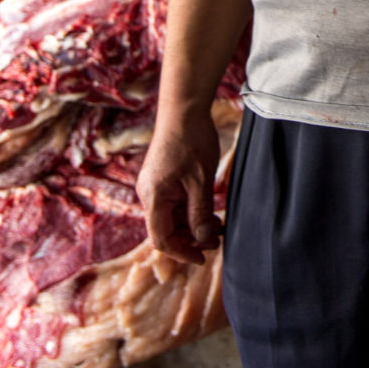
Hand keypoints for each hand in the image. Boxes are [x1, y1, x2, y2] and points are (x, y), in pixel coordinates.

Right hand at [137, 106, 224, 264]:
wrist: (183, 109)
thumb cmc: (192, 141)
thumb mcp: (201, 181)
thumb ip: (200, 213)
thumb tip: (203, 241)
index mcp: (154, 197)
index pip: (162, 238)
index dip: (182, 252)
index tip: (203, 258)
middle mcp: (149, 194)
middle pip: (166, 229)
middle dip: (191, 239)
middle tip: (217, 240)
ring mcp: (155, 186)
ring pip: (172, 217)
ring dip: (193, 225)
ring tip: (218, 227)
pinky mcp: (163, 179)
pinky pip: (174, 204)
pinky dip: (191, 211)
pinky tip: (210, 211)